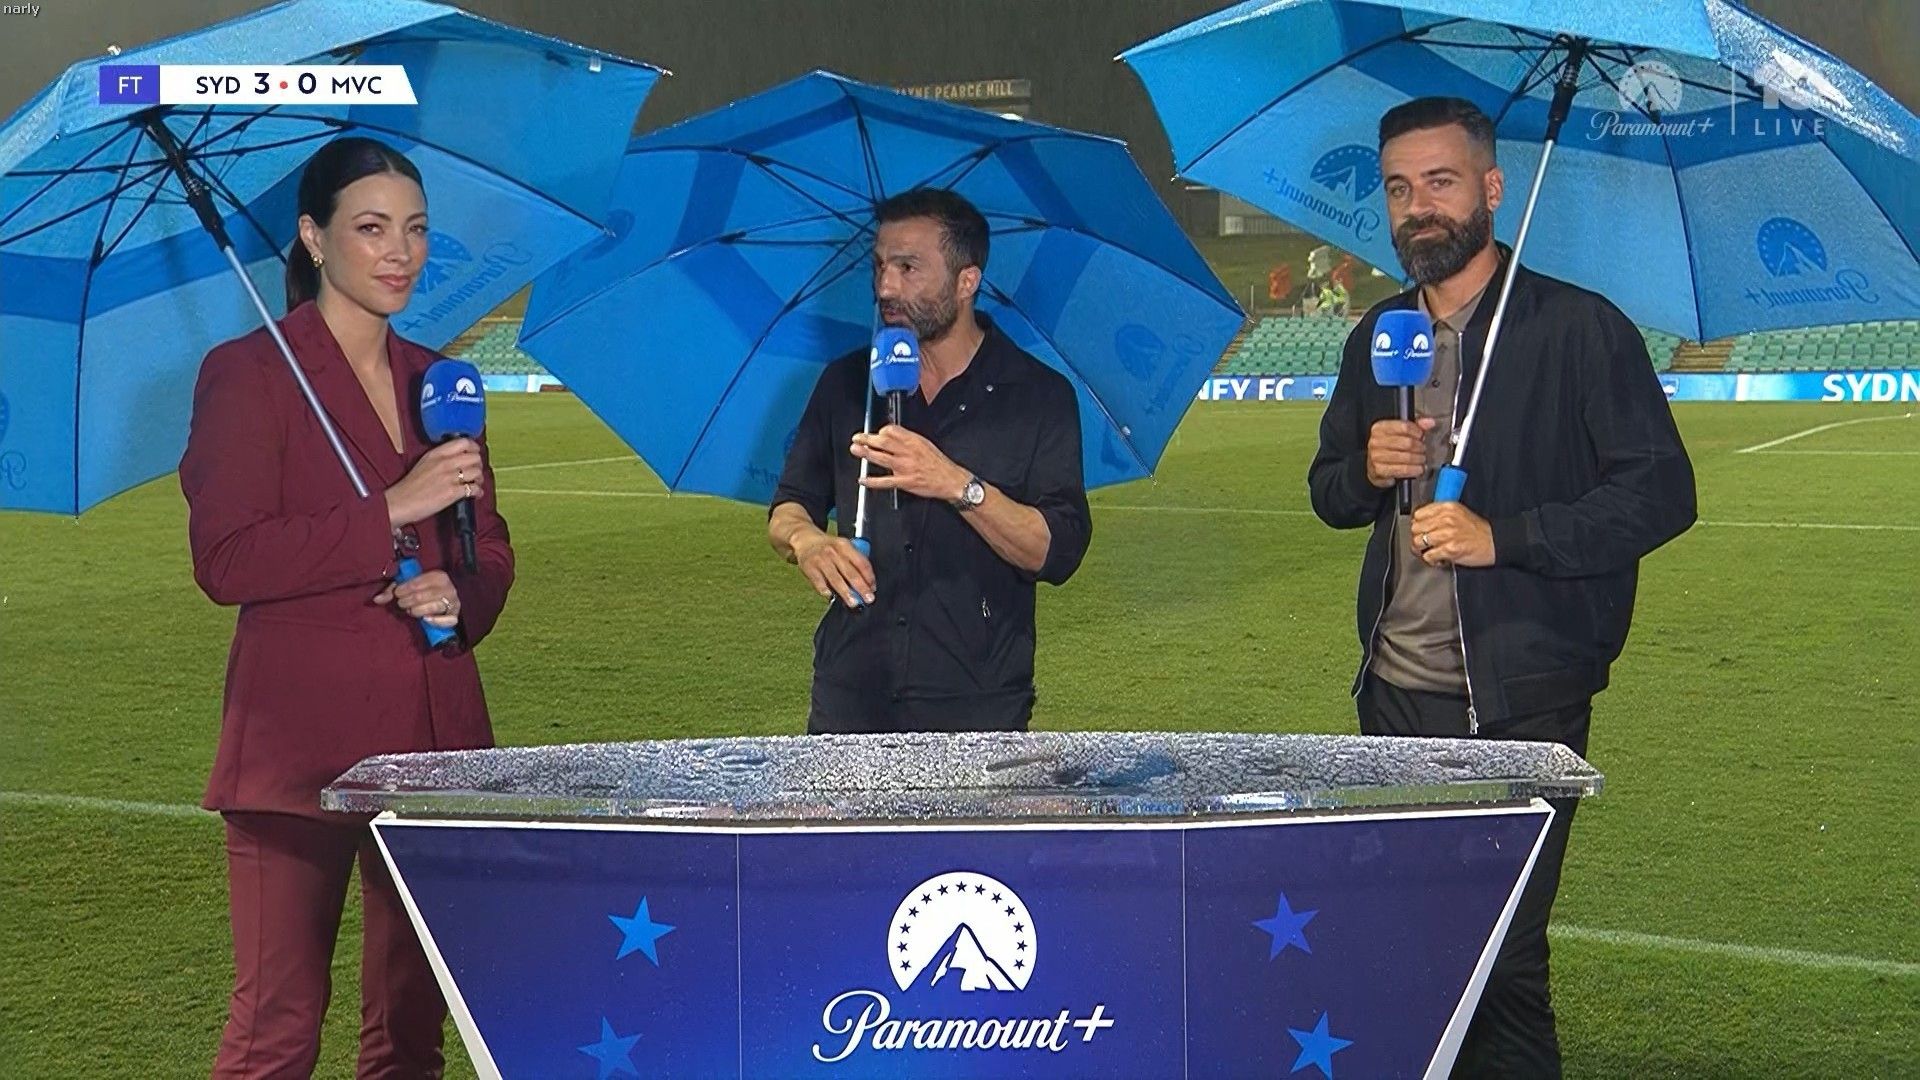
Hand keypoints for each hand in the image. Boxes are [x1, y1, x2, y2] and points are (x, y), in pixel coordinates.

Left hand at [373, 569, 461, 626]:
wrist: (442, 597)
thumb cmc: (422, 591)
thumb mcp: (407, 586)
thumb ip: (391, 590)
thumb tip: (377, 599)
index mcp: (438, 576)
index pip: (417, 583)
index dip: (403, 590)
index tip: (398, 593)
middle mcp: (448, 587)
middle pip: (423, 596)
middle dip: (408, 602)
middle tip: (403, 603)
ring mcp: (453, 601)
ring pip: (433, 608)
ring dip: (417, 611)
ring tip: (412, 610)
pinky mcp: (454, 615)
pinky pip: (448, 620)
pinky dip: (436, 621)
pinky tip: (426, 619)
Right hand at [385, 438, 483, 528]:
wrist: (401, 502)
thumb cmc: (410, 486)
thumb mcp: (424, 462)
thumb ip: (441, 457)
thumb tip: (458, 456)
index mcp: (436, 453)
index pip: (463, 442)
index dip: (474, 447)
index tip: (475, 453)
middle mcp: (445, 463)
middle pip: (475, 457)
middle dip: (478, 465)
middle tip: (475, 472)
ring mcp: (449, 478)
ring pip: (477, 472)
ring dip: (479, 479)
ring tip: (474, 484)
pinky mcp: (452, 493)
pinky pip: (474, 489)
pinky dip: (478, 492)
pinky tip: (474, 494)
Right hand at [792, 533, 875, 605]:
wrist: (806, 539)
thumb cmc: (828, 547)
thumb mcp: (843, 546)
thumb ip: (853, 560)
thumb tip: (866, 583)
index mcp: (844, 546)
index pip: (861, 562)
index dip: (869, 576)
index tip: (873, 588)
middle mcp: (833, 552)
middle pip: (851, 573)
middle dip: (861, 588)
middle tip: (868, 599)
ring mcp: (821, 560)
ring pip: (836, 579)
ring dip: (846, 593)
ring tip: (853, 603)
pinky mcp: (809, 568)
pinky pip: (819, 582)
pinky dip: (825, 590)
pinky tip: (831, 596)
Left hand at [851, 425, 967, 501]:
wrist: (950, 479)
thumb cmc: (938, 463)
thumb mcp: (925, 443)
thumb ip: (908, 439)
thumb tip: (892, 436)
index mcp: (913, 441)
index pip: (892, 430)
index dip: (881, 431)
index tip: (876, 434)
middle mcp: (908, 452)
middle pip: (883, 442)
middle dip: (867, 439)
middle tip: (857, 438)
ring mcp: (905, 467)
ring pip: (881, 459)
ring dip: (866, 454)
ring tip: (855, 450)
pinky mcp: (905, 482)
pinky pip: (885, 481)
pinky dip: (872, 481)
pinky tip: (863, 479)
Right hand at [1366, 418, 1435, 488]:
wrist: (1376, 466)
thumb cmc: (1390, 447)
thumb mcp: (1401, 432)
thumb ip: (1416, 425)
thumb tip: (1430, 422)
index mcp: (1380, 428)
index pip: (1404, 427)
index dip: (1417, 432)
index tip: (1421, 436)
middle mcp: (1376, 442)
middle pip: (1408, 443)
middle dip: (1420, 447)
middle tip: (1422, 449)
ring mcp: (1376, 457)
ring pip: (1407, 457)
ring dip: (1419, 459)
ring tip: (1421, 459)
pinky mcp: (1380, 470)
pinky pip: (1404, 470)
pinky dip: (1415, 470)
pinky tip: (1419, 468)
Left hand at [1410, 501, 1494, 567]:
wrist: (1494, 542)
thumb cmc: (1477, 530)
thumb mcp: (1458, 513)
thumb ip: (1439, 514)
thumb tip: (1420, 521)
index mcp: (1447, 508)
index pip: (1418, 514)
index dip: (1418, 524)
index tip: (1421, 531)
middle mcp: (1446, 519)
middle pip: (1415, 529)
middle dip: (1417, 538)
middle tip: (1423, 544)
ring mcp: (1447, 534)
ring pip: (1418, 542)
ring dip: (1422, 550)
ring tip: (1430, 551)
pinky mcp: (1450, 549)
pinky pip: (1428, 556)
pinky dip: (1431, 560)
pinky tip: (1439, 559)